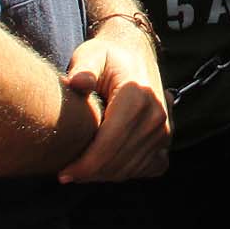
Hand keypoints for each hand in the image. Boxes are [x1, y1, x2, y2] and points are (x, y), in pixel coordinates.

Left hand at [57, 19, 170, 183]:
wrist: (134, 52)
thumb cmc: (107, 56)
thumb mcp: (91, 55)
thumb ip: (83, 68)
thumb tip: (78, 82)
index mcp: (136, 96)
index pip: (108, 146)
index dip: (84, 165)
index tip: (63, 172)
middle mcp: (155, 114)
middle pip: (119, 162)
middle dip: (91, 174)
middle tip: (68, 173)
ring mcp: (164, 127)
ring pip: (132, 169)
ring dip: (106, 175)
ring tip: (83, 169)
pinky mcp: (167, 136)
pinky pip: (150, 168)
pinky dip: (129, 172)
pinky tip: (109, 165)